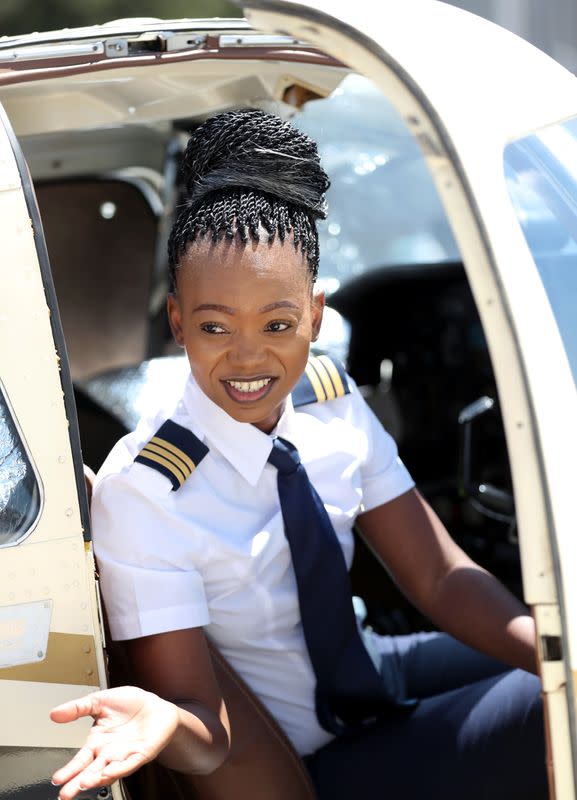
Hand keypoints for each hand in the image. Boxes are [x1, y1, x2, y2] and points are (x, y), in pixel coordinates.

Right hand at [50, 686, 178, 799]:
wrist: (155, 705)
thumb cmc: (129, 705)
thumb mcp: (99, 701)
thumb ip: (77, 708)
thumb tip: (54, 714)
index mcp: (97, 742)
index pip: (80, 760)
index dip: (69, 770)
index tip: (57, 779)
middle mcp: (109, 753)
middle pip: (91, 771)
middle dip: (77, 783)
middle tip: (65, 793)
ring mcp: (125, 755)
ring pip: (108, 771)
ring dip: (97, 778)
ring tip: (84, 783)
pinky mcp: (141, 754)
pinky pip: (129, 764)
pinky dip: (119, 768)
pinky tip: (109, 772)